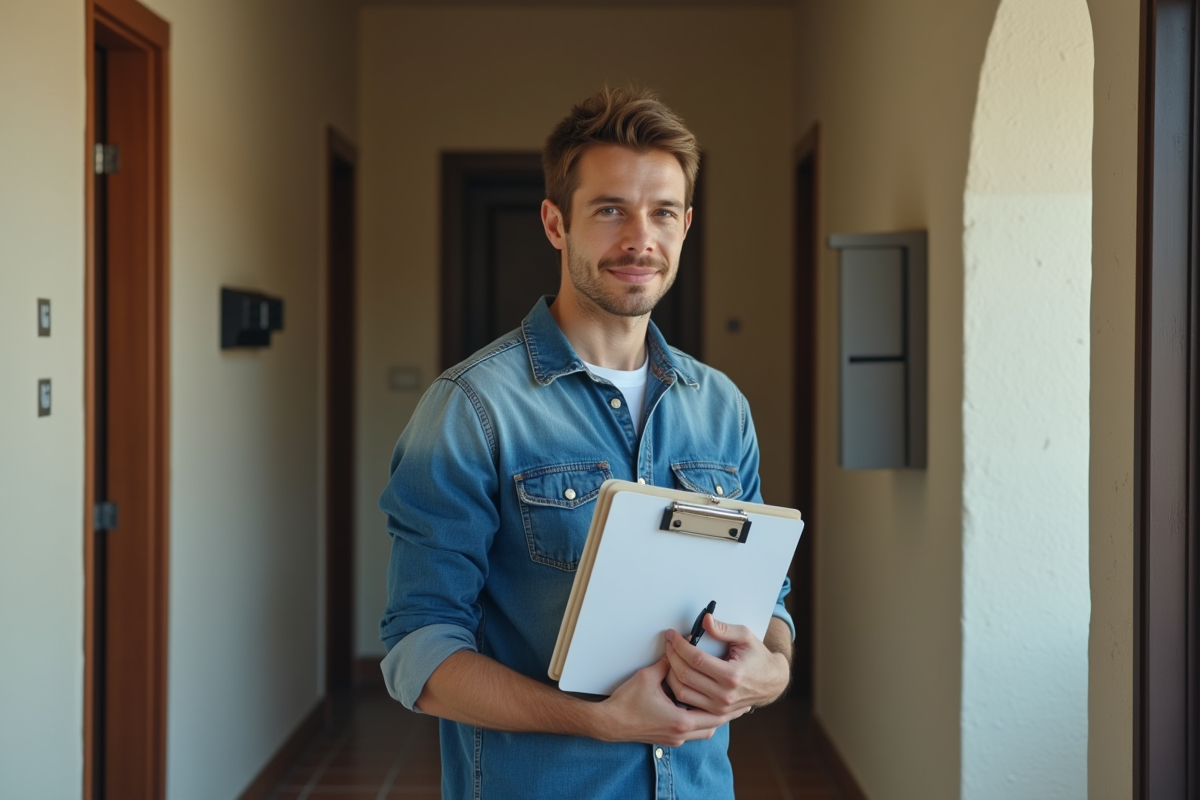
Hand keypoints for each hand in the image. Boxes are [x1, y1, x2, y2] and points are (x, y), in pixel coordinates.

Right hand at [593, 656, 748, 745]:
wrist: (609, 723)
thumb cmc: (626, 702)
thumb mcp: (648, 676)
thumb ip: (667, 664)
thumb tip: (678, 651)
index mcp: (680, 720)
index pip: (713, 714)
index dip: (728, 705)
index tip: (738, 695)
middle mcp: (681, 733)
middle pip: (713, 726)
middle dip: (726, 714)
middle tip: (739, 703)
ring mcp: (674, 738)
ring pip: (703, 732)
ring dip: (713, 720)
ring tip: (723, 707)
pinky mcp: (667, 739)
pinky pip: (692, 733)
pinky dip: (700, 723)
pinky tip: (700, 712)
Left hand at [662, 615, 790, 714]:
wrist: (771, 683)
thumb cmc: (758, 658)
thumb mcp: (745, 637)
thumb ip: (724, 629)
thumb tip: (705, 620)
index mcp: (732, 675)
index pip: (696, 659)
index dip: (679, 645)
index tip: (672, 635)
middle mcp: (725, 694)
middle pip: (685, 675)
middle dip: (671, 656)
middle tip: (668, 643)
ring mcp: (719, 707)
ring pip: (682, 692)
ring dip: (669, 673)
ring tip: (670, 657)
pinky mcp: (716, 713)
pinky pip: (687, 703)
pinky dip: (676, 689)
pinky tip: (675, 675)